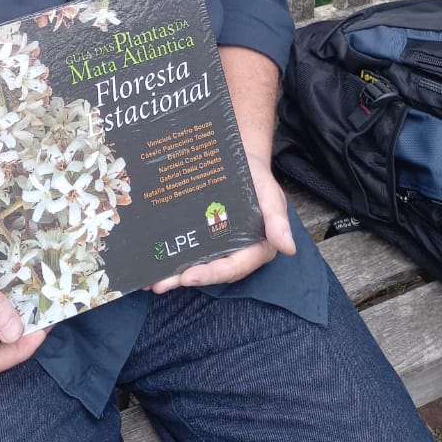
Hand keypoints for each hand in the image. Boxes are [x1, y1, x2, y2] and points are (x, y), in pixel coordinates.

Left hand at [148, 153, 294, 293]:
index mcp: (257, 247)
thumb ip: (277, 219)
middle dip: (186, 278)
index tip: (190, 277)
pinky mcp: (205, 235)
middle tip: (161, 283)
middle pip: (212, 270)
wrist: (240, 158)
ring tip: (153, 280)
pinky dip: (174, 255)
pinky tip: (154, 259)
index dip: (212, 274)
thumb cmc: (257, 177)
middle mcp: (237, 250)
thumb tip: (288, 247)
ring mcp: (219, 244)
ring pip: (198, 263)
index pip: (234, 267)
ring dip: (175, 273)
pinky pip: (191, 247)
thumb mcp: (270, 193)